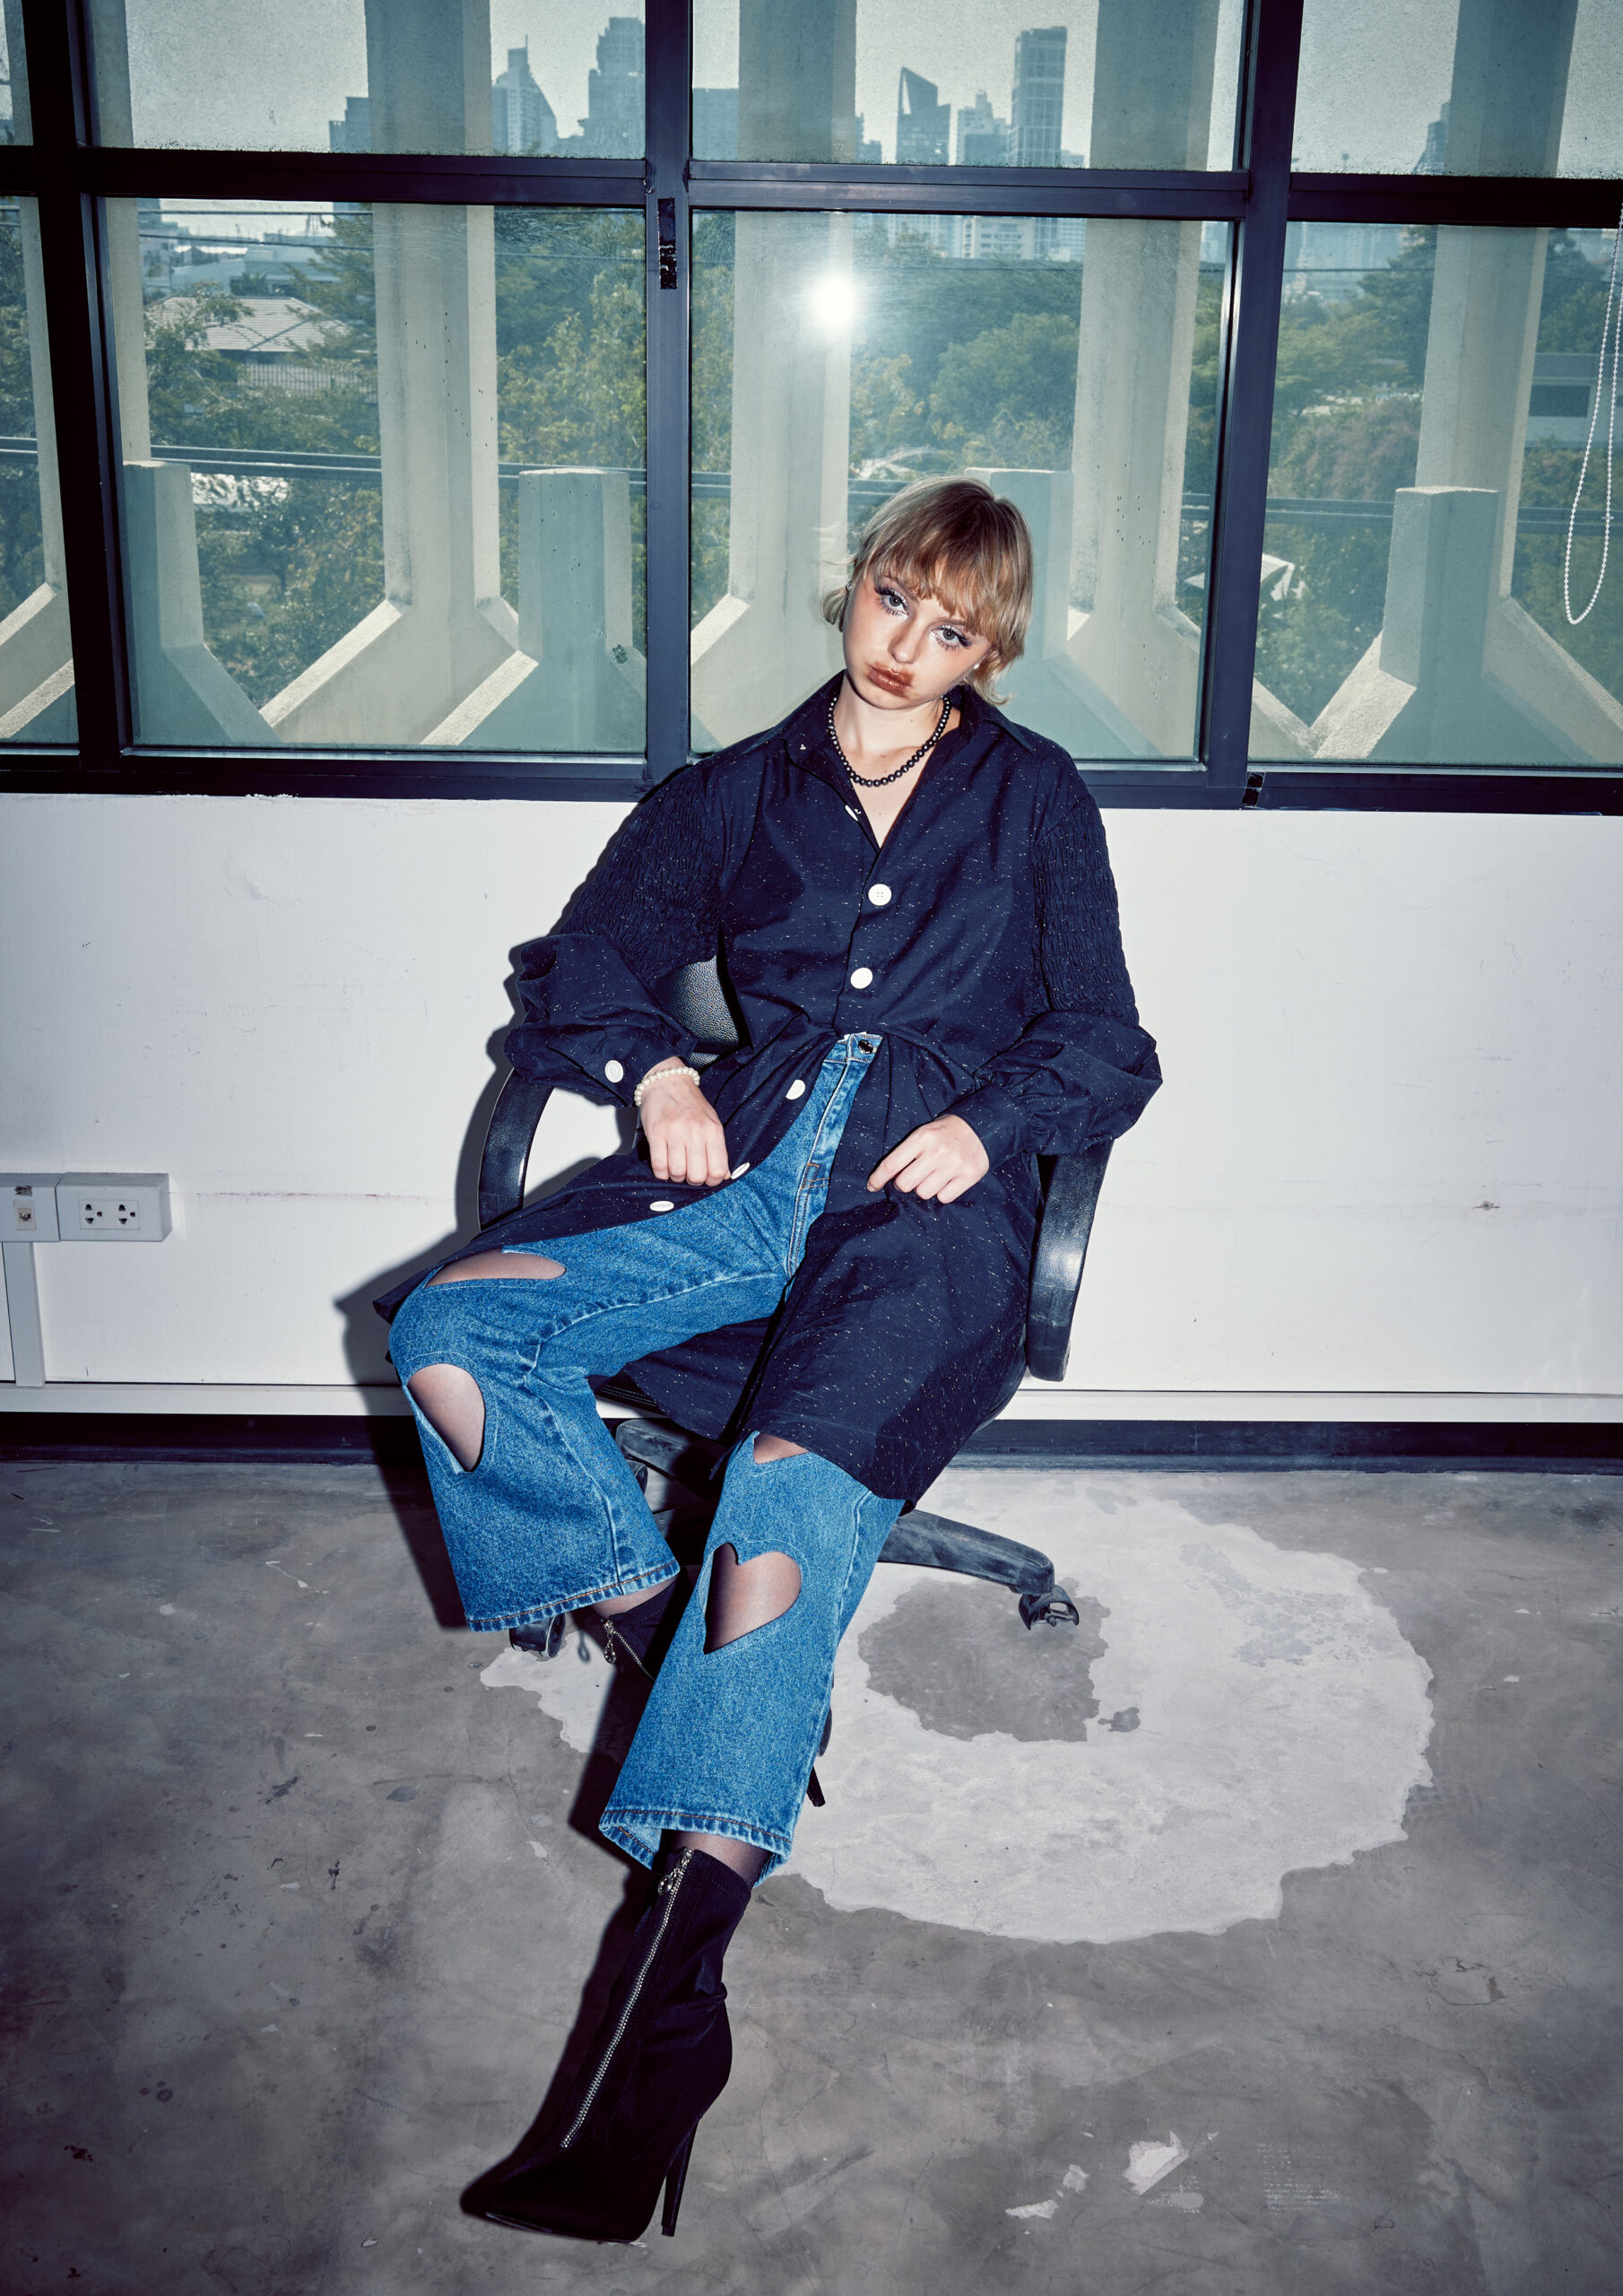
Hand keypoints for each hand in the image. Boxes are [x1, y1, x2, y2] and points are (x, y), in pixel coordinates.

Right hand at [638, 1065, 730, 1185]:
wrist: (669, 1081)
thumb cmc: (691, 1104)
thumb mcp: (712, 1123)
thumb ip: (718, 1150)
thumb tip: (724, 1175)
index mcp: (713, 1131)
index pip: (718, 1171)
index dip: (711, 1181)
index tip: (706, 1177)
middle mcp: (696, 1131)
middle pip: (696, 1175)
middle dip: (692, 1180)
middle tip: (689, 1172)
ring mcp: (674, 1132)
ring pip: (677, 1172)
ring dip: (675, 1176)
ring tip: (676, 1167)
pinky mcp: (656, 1133)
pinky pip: (658, 1165)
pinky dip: (661, 1173)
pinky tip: (664, 1166)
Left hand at [867, 1114, 988, 1203]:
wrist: (983, 1126)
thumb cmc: (946, 1132)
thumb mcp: (924, 1133)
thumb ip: (907, 1152)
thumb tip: (888, 1178)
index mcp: (922, 1138)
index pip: (891, 1164)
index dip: (878, 1178)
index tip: (872, 1186)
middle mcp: (937, 1151)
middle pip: (905, 1184)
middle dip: (905, 1183)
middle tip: (914, 1176)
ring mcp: (954, 1165)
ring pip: (924, 1193)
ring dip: (925, 1188)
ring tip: (934, 1176)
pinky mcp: (969, 1176)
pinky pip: (944, 1198)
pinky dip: (943, 1193)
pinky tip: (947, 1180)